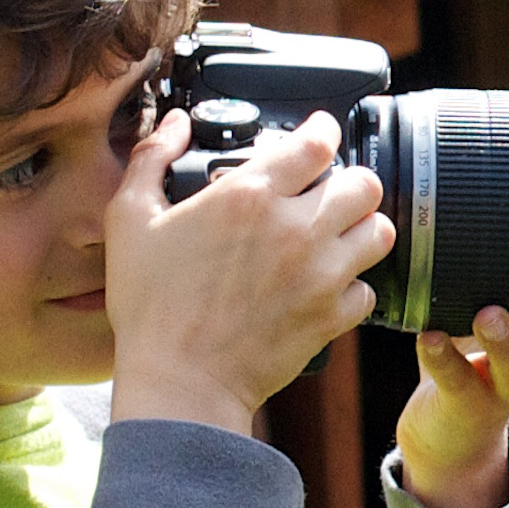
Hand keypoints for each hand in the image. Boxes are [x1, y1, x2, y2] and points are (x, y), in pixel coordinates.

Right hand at [105, 109, 394, 430]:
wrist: (180, 383)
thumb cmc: (150, 307)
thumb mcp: (130, 220)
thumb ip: (152, 159)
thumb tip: (174, 124)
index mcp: (249, 195)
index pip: (318, 141)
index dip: (323, 131)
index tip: (319, 134)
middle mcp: (296, 228)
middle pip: (364, 183)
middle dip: (349, 181)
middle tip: (329, 192)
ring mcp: (320, 275)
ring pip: (379, 232)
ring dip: (361, 229)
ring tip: (338, 235)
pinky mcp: (330, 316)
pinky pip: (368, 290)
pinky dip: (354, 286)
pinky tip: (328, 286)